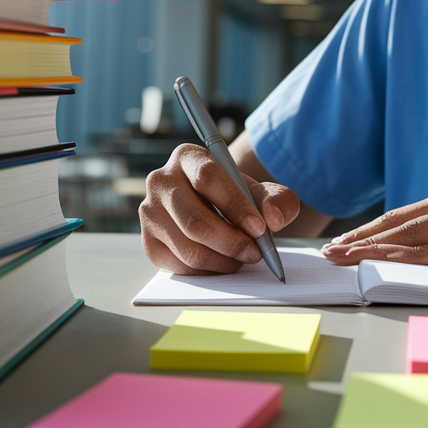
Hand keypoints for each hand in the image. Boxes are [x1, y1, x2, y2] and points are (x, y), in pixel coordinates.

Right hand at [140, 143, 300, 274]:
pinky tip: (224, 262)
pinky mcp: (148, 241)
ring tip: (243, 258)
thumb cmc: (238, 196)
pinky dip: (208, 271)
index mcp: (187, 157)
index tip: (259, 228)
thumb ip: (278, 199)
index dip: (235, 206)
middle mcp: (161, 180)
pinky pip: (180, 266)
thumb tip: (273, 219)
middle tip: (256, 253)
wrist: (215, 209)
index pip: (207, 178)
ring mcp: (149, 212)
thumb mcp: (263, 191)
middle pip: (195, 221)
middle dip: (232, 242)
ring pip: (188, 248)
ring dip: (223, 261)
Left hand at [321, 172, 427, 265]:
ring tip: (341, 258)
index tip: (343, 240)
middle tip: (328, 252)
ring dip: (369, 248)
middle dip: (357, 238)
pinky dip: (403, 257)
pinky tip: (384, 262)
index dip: (368, 229)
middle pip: (393, 224)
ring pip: (405, 237)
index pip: (400, 215)